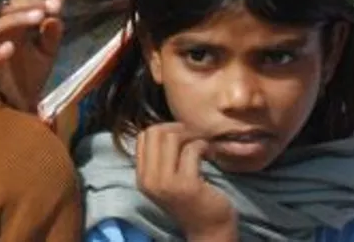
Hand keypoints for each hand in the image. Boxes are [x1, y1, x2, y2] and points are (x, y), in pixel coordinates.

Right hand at [0, 0, 65, 111]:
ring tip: (40, 16)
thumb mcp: (48, 51)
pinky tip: (11, 47)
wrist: (24, 103)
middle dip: (32, 3)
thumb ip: (52, 34)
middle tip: (55, 6)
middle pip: (7, 7)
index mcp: (14, 23)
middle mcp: (0, 32)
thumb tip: (57, 16)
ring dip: (17, 18)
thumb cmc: (32, 72)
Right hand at [137, 124, 236, 241]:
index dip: (166, 128)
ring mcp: (166, 183)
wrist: (208, 228)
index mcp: (142, 176)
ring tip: (204, 146)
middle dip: (179, 128)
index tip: (184, 137)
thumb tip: (168, 125)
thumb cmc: (192, 198)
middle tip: (195, 138)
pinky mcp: (186, 185)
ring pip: (172, 137)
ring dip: (193, 136)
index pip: (144, 135)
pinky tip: (211, 155)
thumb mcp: (169, 178)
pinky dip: (205, 146)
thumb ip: (163, 157)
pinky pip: (193, 149)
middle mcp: (148, 180)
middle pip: (155, 131)